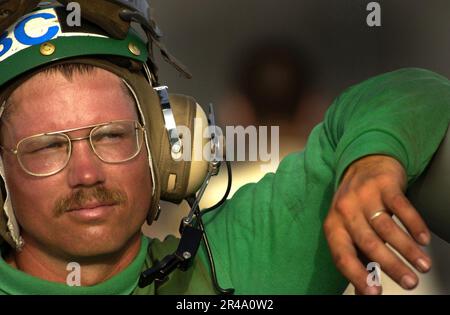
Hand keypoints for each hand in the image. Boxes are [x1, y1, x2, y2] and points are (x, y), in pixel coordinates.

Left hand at [323, 155, 431, 294]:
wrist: (363, 163)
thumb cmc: (355, 204)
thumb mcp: (348, 228)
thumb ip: (356, 257)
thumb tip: (366, 291)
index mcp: (333, 226)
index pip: (342, 256)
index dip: (357, 276)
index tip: (374, 293)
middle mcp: (345, 211)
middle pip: (368, 243)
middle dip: (391, 266)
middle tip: (410, 283)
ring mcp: (364, 196)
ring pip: (387, 227)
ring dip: (407, 249)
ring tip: (422, 265)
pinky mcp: (383, 184)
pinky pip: (401, 207)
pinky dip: (414, 224)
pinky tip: (423, 239)